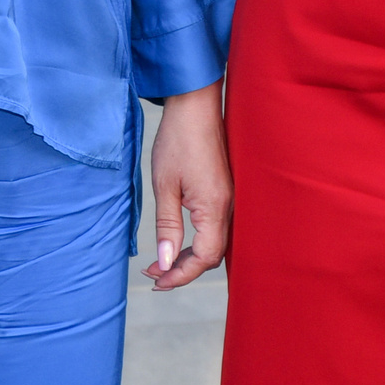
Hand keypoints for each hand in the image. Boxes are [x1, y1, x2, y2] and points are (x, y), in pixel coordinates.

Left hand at [144, 83, 230, 289]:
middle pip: (212, 255)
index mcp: (214, 207)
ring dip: (191, 256)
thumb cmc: (178, 140)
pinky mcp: (226, 190)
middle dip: (184, 270)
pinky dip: (198, 240)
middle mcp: (228, 206)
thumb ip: (166, 227)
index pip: (203, 258)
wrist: (195, 104)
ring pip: (215, 242)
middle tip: (154, 273)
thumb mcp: (164, 186)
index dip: (180, 275)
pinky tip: (180, 239)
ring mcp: (230, 198)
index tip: (155, 280)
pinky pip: (217, 227)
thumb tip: (164, 263)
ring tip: (162, 260)